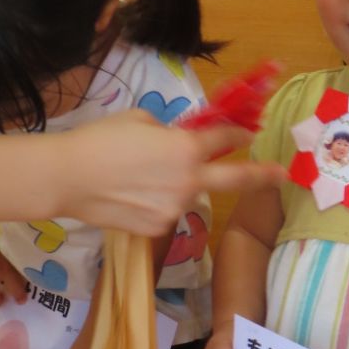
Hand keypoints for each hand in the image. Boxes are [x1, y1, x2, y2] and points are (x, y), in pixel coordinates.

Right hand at [52, 113, 284, 237]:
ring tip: (136, 177)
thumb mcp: (139, 120)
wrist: (67, 177)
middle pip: (234, 179)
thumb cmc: (100, 139)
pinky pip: (164, 212)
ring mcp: (174, 209)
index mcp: (187, 148)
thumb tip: (175, 141)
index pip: (224, 138)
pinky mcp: (157, 228)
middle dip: (262, 175)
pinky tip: (127, 194)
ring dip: (176, 186)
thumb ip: (168, 132)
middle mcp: (189, 181)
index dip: (237, 132)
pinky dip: (154, 203)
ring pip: (186, 195)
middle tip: (282, 174)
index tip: (247, 132)